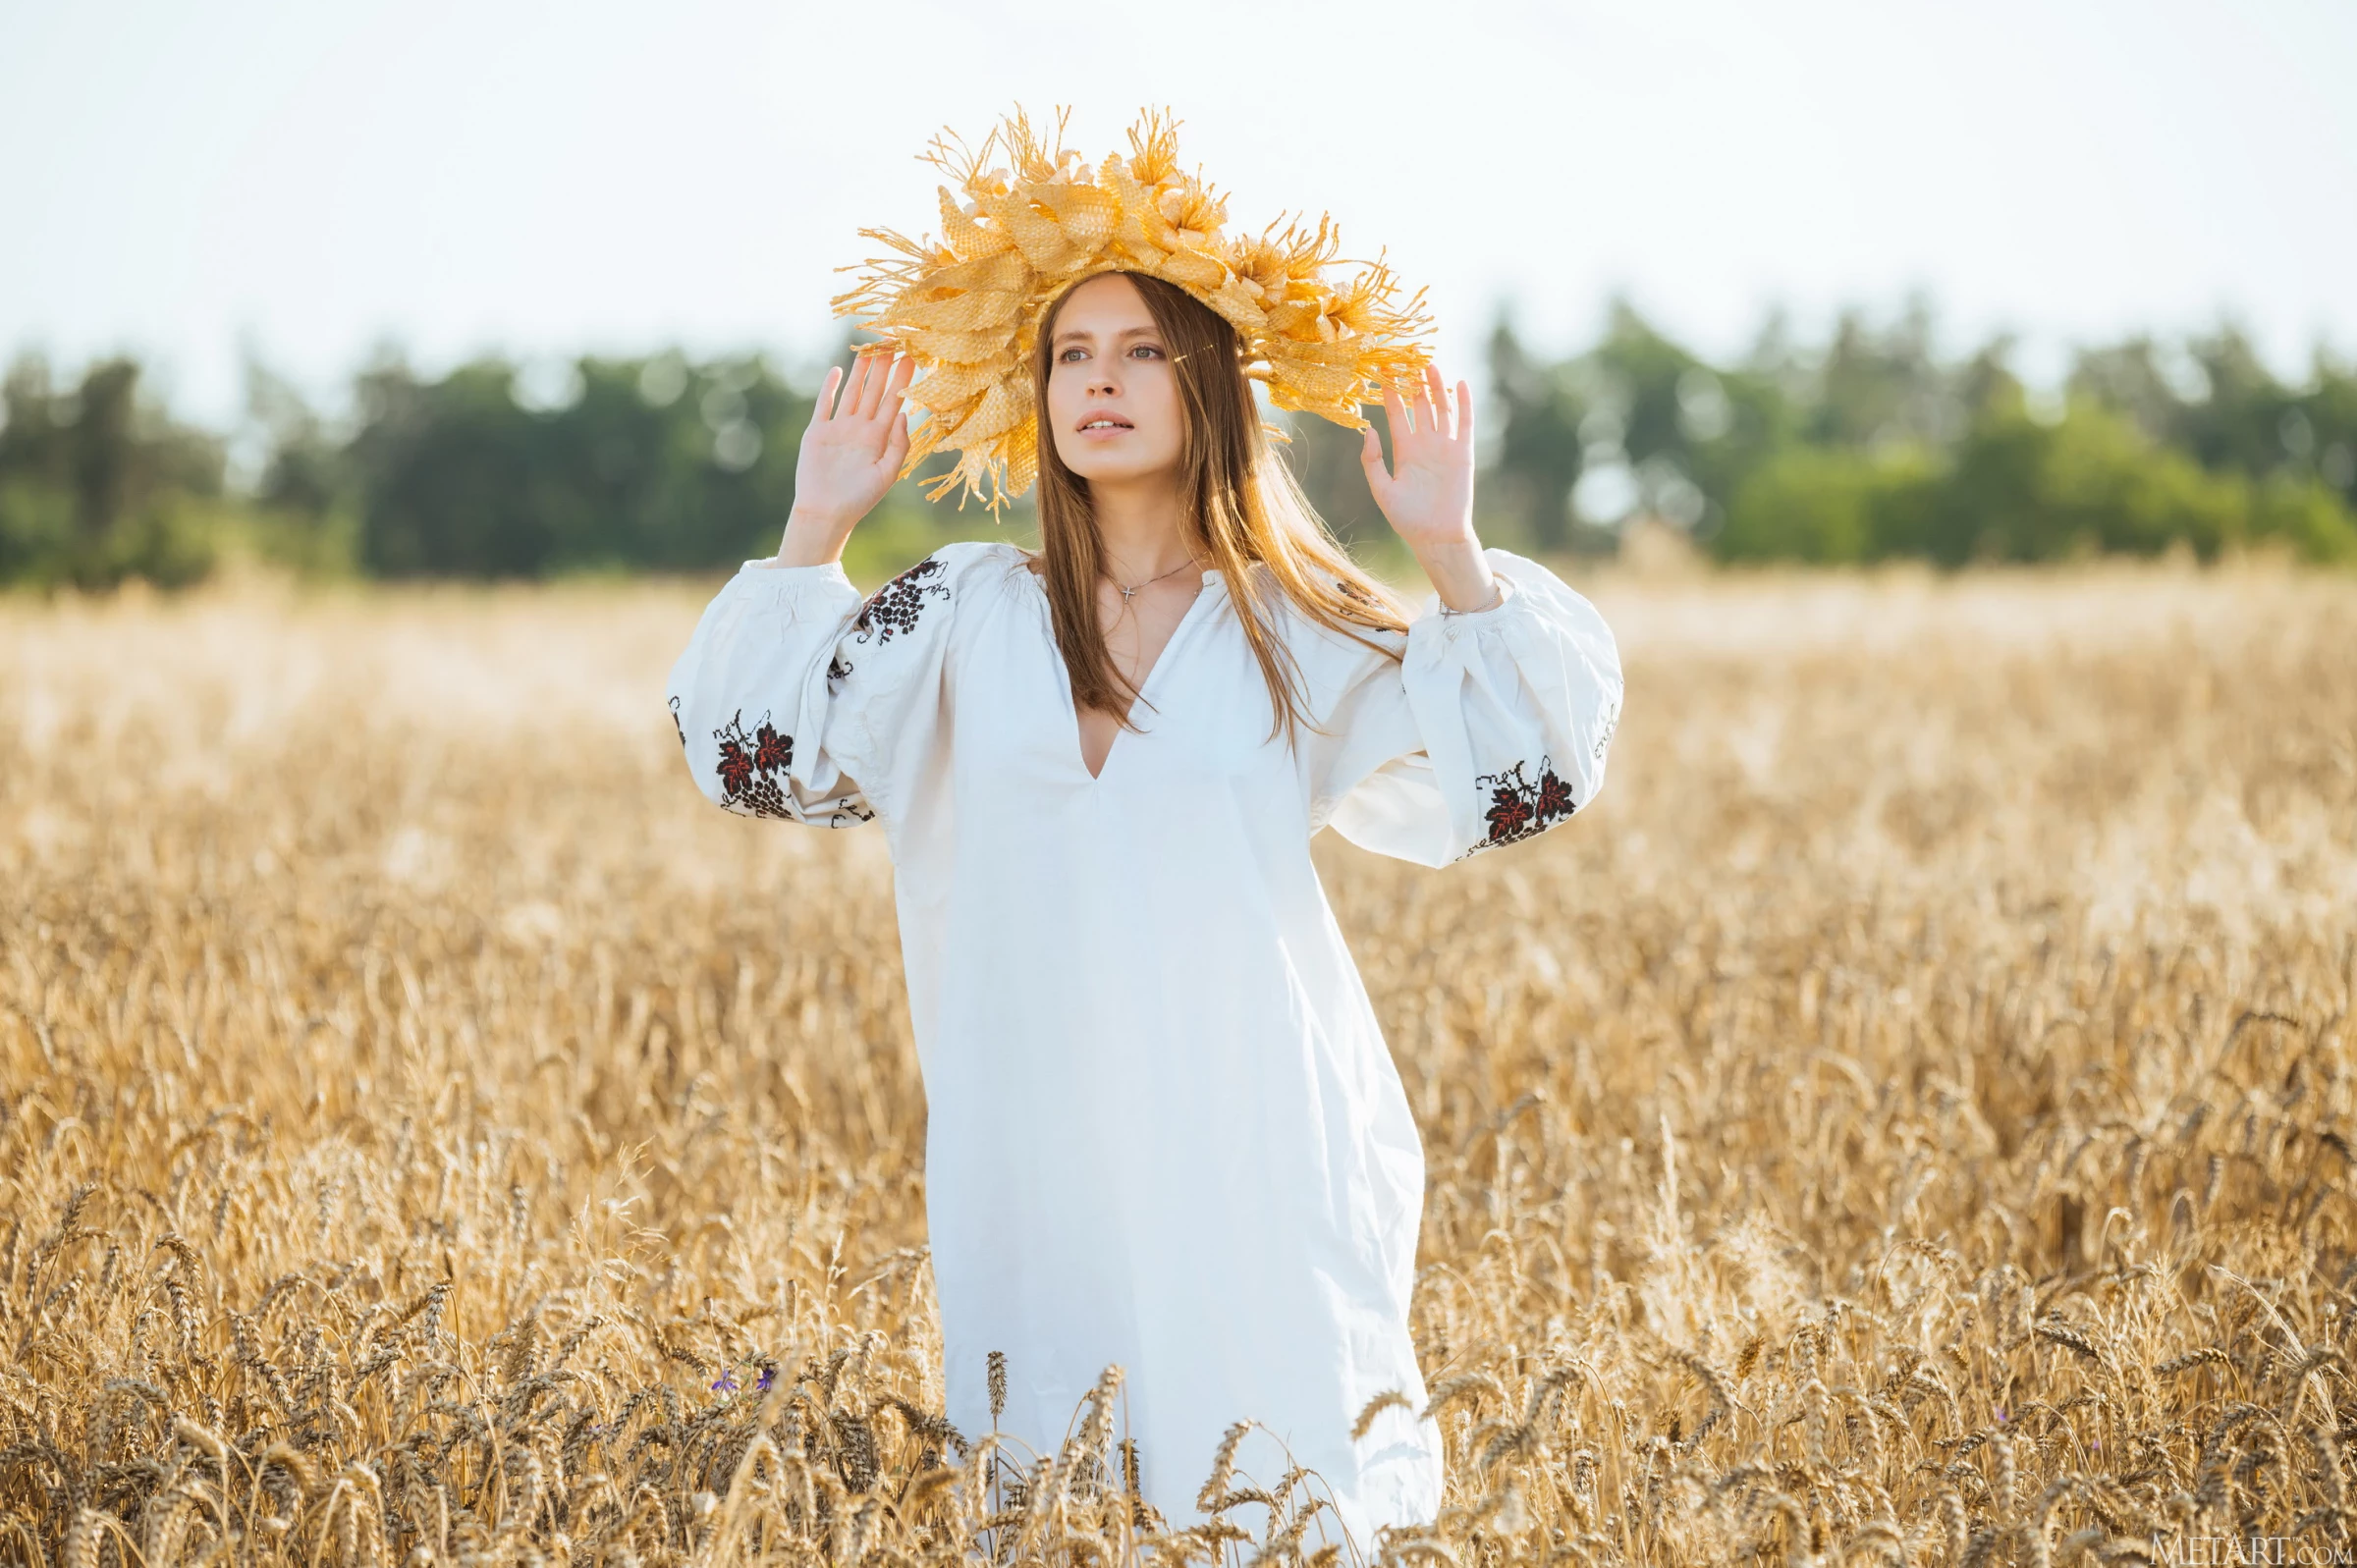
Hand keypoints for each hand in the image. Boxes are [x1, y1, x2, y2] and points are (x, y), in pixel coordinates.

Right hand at [777, 349, 914, 565]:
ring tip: (869, 349)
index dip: (902, 380)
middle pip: (875, 391)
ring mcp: (839, 428)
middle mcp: (861, 429)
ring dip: (861, 372)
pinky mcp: (818, 432)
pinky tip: (839, 371)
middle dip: (883, 368)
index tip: (912, 357)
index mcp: (880, 438)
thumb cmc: (859, 499)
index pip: (894, 402)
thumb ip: (899, 444)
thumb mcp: (887, 473)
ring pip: (853, 393)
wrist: (826, 512)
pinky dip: (831, 387)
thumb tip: (905, 413)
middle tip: (892, 342)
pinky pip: (825, 404)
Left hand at [1359, 364, 1497, 610]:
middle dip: (1413, 382)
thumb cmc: (1407, 518)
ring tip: (1429, 363)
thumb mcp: (1382, 489)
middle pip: (1419, 405)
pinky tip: (1460, 384)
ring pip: (1441, 409)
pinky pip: (1464, 423)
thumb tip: (1368, 430)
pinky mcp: (1464, 452)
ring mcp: (1445, 446)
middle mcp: (1424, 444)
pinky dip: (1463, 404)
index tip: (1383, 371)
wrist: (1436, 536)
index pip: (1396, 413)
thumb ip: (1373, 461)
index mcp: (1404, 450)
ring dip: (1435, 387)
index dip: (1390, 393)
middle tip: (1406, 357)